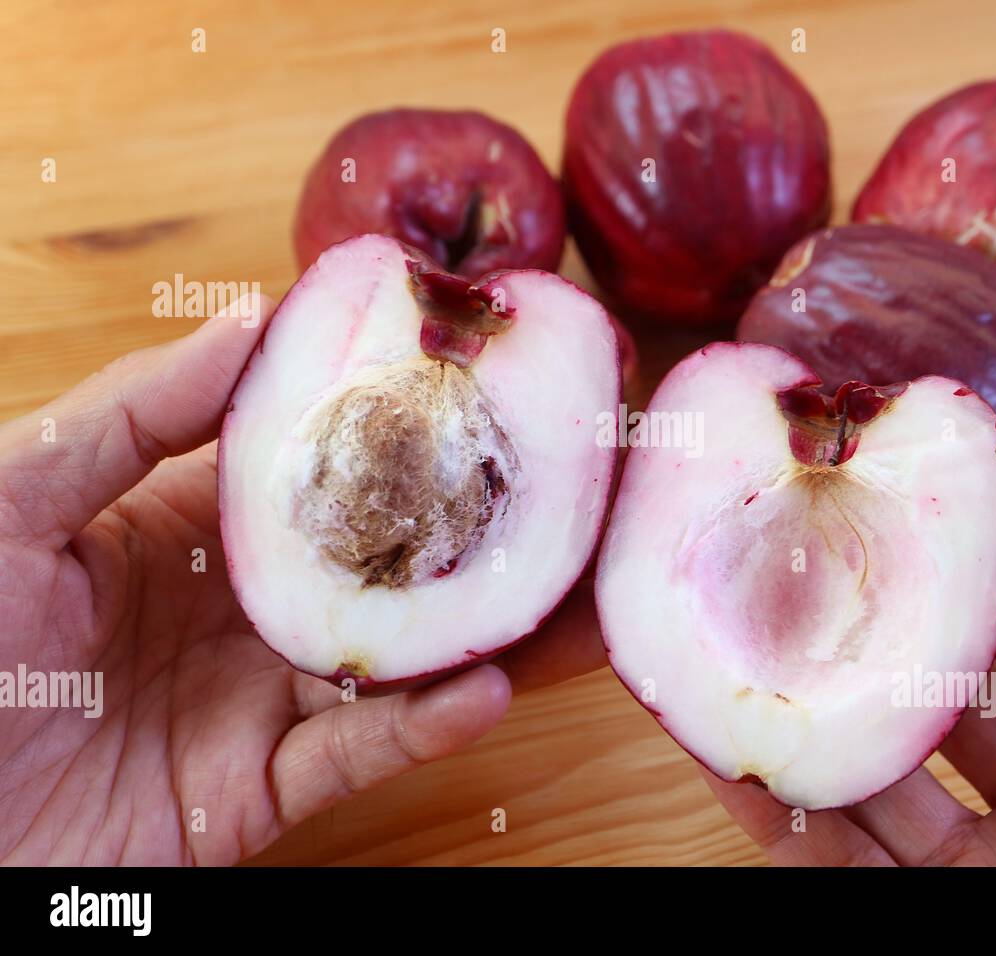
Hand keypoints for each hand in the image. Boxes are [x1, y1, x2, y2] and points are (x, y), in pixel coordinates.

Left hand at [0, 299, 605, 864]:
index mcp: (190, 527)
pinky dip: (420, 730)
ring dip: (482, 633)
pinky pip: (354, 759)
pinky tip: (481, 689)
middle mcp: (240, 609)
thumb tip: (251, 313)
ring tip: (572, 594)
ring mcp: (253, 702)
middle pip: (380, 566)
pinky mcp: (253, 795)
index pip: (320, 465)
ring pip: (392, 663)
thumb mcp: (14, 500)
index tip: (486, 384)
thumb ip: (129, 414)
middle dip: (474, 535)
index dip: (399, 426)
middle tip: (573, 497)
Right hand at [707, 476, 995, 865]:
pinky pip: (854, 860)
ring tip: (756, 633)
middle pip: (974, 680)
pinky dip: (798, 809)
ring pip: (897, 768)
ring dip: (826, 702)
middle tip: (830, 535)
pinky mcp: (944, 917)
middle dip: (903, 607)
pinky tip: (748, 758)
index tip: (954, 468)